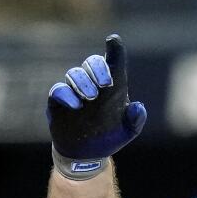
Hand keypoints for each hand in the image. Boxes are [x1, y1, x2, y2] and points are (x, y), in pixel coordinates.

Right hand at [47, 34, 146, 179]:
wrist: (87, 156)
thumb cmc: (109, 138)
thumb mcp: (128, 132)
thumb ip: (136, 120)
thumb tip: (138, 106)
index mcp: (112, 86)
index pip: (113, 62)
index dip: (114, 50)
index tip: (113, 41)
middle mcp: (92, 84)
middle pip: (92, 63)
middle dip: (98, 68)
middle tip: (106, 84)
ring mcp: (74, 92)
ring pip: (74, 74)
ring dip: (83, 82)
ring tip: (91, 98)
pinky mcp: (58, 103)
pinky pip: (58, 90)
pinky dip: (66, 94)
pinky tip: (76, 105)